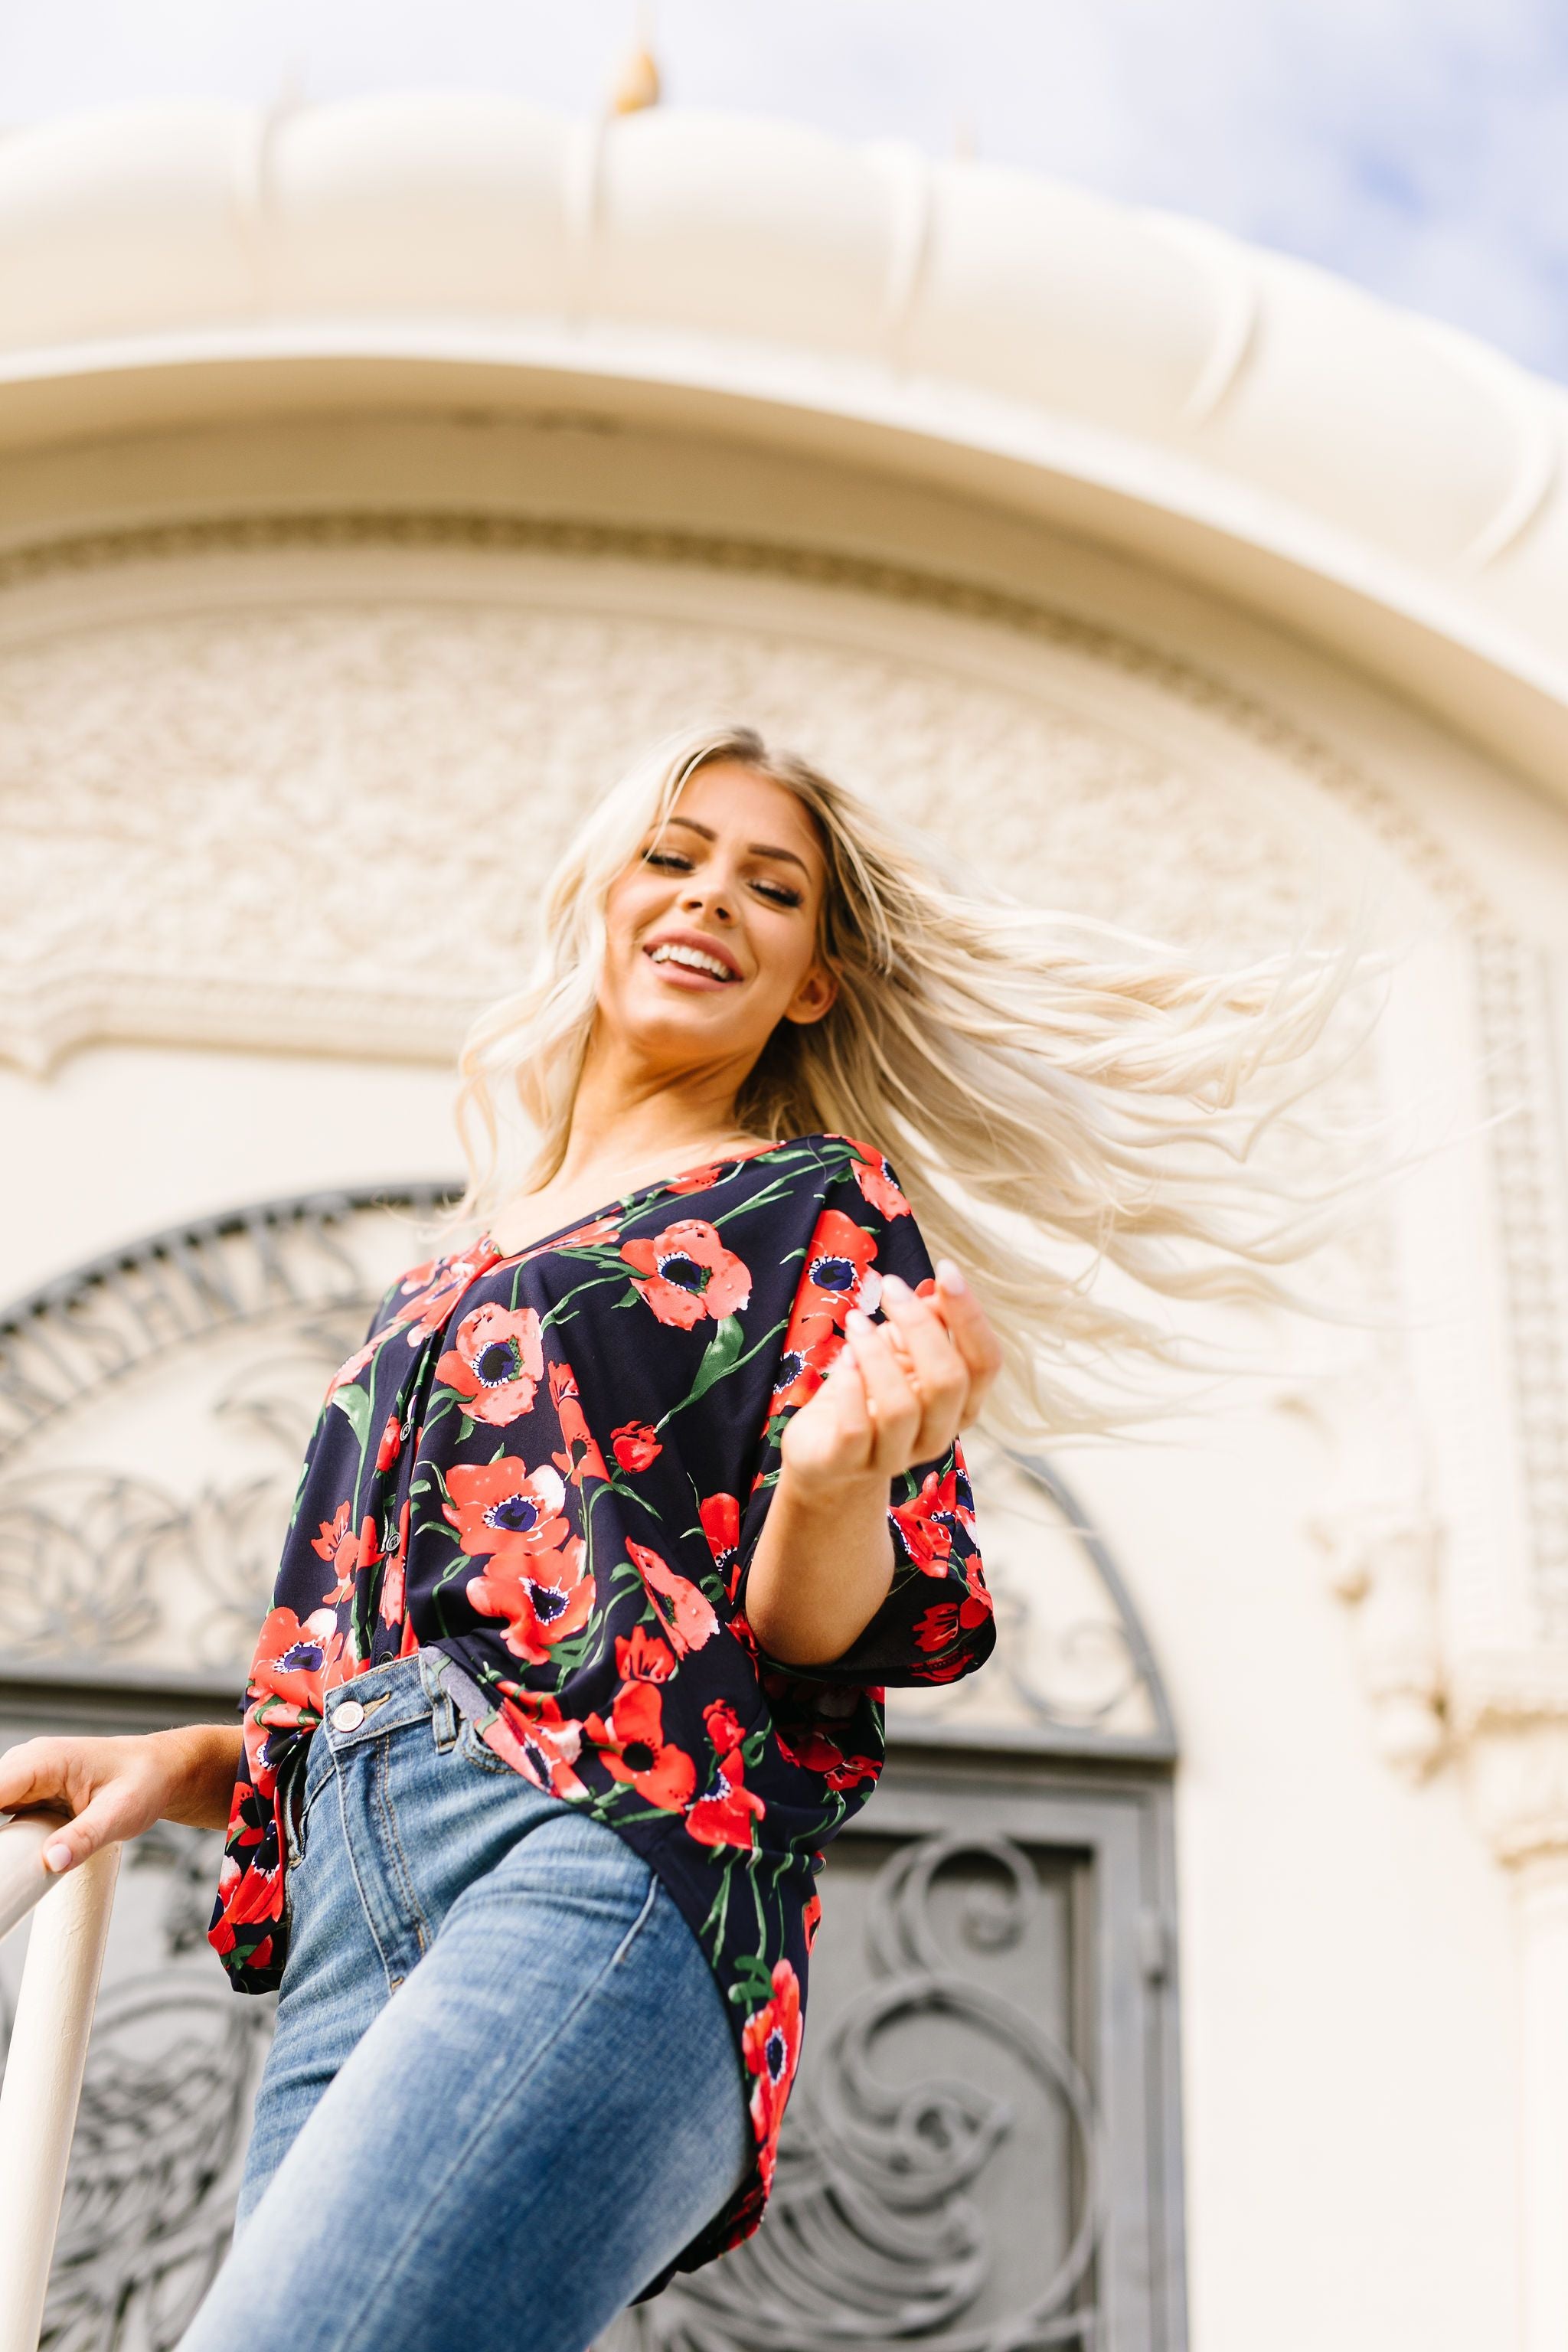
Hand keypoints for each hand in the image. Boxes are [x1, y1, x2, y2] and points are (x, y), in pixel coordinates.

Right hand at [0, 1725, 240, 1874]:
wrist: (160, 1772)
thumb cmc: (145, 1782)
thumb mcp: (121, 1813)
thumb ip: (86, 1836)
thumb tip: (52, 1861)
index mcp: (43, 1760)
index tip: (5, 1850)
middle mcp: (27, 1764)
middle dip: (0, 1839)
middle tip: (10, 1867)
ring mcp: (26, 1780)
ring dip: (4, 1840)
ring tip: (14, 1865)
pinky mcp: (29, 1796)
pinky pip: (2, 1816)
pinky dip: (6, 1839)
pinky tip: (15, 1858)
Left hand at [780, 1258, 1000, 1496]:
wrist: (826, 1454)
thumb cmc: (869, 1393)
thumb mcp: (900, 1352)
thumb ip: (927, 1324)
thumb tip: (942, 1287)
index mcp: (962, 1404)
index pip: (986, 1361)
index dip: (970, 1314)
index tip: (946, 1267)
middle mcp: (938, 1434)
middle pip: (949, 1381)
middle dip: (919, 1325)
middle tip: (888, 1286)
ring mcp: (896, 1455)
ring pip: (901, 1407)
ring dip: (876, 1354)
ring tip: (855, 1320)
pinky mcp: (850, 1464)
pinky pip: (857, 1430)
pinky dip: (850, 1388)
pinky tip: (843, 1358)